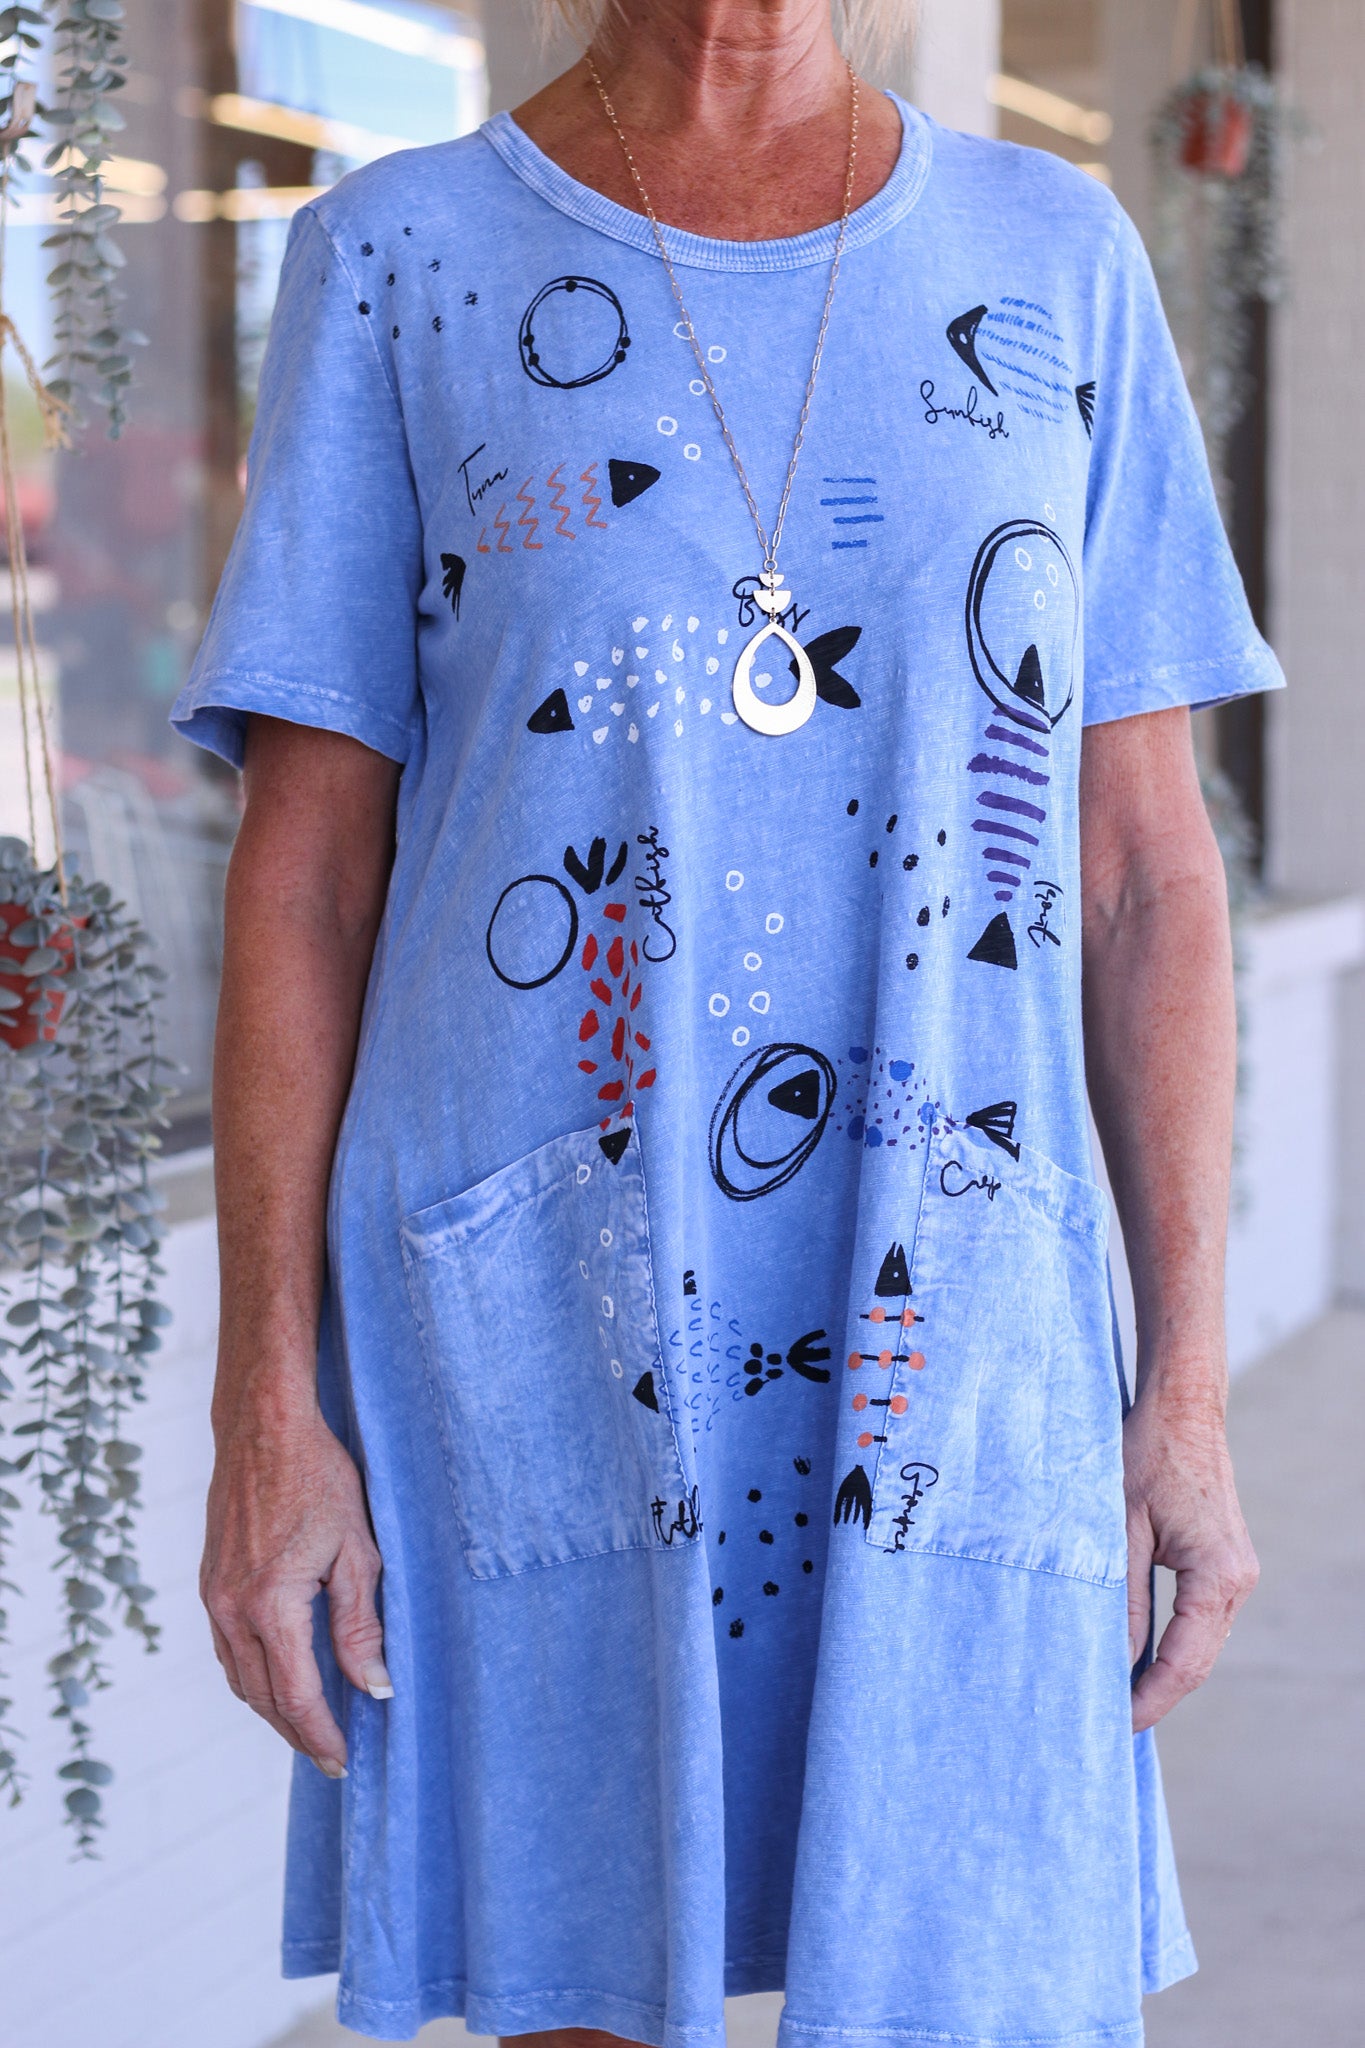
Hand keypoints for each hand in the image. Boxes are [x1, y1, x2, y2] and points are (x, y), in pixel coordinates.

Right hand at [201, 1390, 391, 1775]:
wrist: (264, 1428)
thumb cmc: (318, 1478)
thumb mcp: (357, 1551)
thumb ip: (361, 1626)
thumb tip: (374, 1687)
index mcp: (270, 1604)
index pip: (296, 1695)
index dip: (321, 1735)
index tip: (345, 1762)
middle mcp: (230, 1608)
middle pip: (262, 1698)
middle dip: (298, 1733)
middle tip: (332, 1757)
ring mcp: (213, 1597)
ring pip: (239, 1678)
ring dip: (273, 1710)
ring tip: (311, 1728)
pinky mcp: (209, 1583)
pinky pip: (228, 1650)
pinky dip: (254, 1677)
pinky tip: (281, 1678)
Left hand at [1123, 1379, 1258, 1732]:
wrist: (1181, 1408)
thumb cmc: (1146, 1456)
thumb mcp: (1121, 1527)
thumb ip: (1120, 1596)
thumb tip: (1113, 1660)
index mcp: (1218, 1577)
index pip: (1184, 1664)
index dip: (1149, 1700)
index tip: (1114, 1727)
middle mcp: (1237, 1581)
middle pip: (1197, 1662)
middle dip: (1155, 1696)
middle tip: (1108, 1725)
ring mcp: (1235, 1573)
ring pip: (1200, 1644)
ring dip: (1163, 1673)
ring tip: (1117, 1699)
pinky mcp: (1223, 1563)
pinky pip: (1198, 1620)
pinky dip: (1171, 1644)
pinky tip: (1137, 1657)